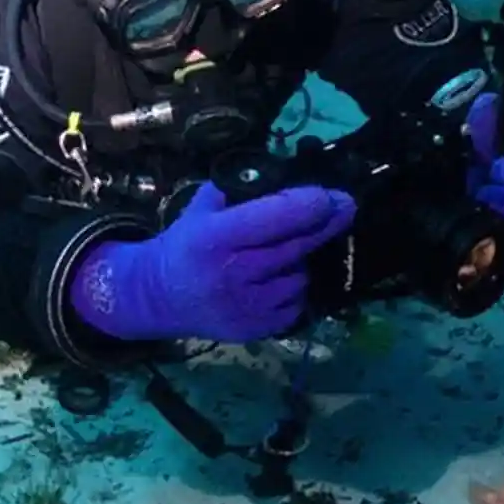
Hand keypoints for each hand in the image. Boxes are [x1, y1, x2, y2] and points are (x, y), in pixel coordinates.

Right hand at [70, 183, 356, 342]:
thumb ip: (241, 189)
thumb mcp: (203, 207)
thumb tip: (289, 172)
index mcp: (217, 237)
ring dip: (301, 260)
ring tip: (286, 251)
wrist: (159, 297)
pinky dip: (294, 289)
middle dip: (327, 222)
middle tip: (344, 206)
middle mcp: (234, 273)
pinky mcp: (257, 330)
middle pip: (298, 245)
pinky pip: (296, 303)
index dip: (312, 202)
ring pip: (300, 275)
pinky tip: (278, 279)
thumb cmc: (186, 244)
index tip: (332, 194)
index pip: (278, 216)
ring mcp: (248, 306)